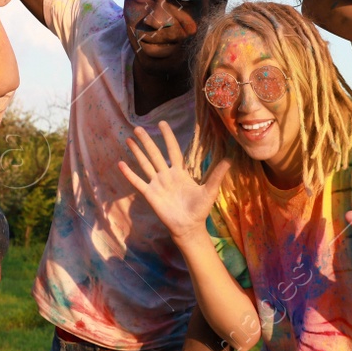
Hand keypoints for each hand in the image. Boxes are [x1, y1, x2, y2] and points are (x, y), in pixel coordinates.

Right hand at [119, 122, 232, 243]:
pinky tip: (121, 164)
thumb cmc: (199, 209)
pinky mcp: (150, 194)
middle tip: (139, 127)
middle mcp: (166, 175)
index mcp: (179, 172)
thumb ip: (217, 174)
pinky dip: (129, 174)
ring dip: (137, 152)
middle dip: (147, 141)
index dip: (168, 137)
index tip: (162, 123)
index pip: (172, 150)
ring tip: (129, 139)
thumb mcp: (210, 190)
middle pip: (155, 154)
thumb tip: (230, 159)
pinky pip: (138, 182)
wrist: (189, 227)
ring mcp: (157, 184)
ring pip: (145, 164)